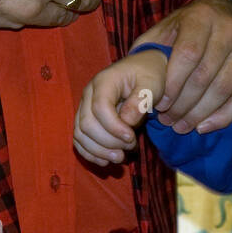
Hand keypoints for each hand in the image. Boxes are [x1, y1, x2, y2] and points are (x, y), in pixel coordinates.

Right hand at [74, 48, 169, 166]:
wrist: (142, 70)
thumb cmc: (149, 75)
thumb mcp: (152, 84)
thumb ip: (140, 100)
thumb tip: (127, 122)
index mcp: (104, 82)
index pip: (100, 108)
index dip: (114, 128)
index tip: (132, 138)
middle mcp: (89, 94)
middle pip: (87, 124)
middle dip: (108, 142)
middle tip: (130, 148)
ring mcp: (85, 107)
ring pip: (80, 134)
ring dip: (98, 151)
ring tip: (120, 158)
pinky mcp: (86, 119)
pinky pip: (79, 139)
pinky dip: (90, 153)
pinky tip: (105, 161)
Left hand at [131, 0, 231, 133]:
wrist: (224, 11)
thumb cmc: (187, 28)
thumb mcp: (164, 29)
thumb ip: (148, 50)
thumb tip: (132, 80)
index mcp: (200, 17)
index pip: (187, 55)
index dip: (173, 84)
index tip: (159, 104)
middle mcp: (229, 28)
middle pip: (205, 76)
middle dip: (184, 105)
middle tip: (168, 121)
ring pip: (224, 88)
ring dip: (201, 114)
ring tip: (182, 126)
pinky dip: (225, 116)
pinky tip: (205, 126)